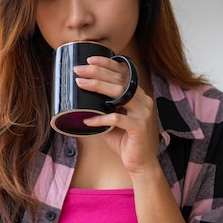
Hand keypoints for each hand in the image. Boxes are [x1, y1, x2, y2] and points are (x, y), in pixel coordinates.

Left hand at [74, 56, 157, 172]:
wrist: (140, 163)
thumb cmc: (125, 141)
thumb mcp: (111, 121)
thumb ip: (101, 108)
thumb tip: (79, 98)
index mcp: (138, 95)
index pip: (124, 73)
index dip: (107, 64)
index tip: (89, 60)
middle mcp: (143, 100)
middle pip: (119, 79)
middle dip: (97, 72)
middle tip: (78, 70)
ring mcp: (143, 113)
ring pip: (120, 94)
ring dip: (98, 87)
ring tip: (80, 84)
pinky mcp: (139, 128)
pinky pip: (117, 119)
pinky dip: (100, 119)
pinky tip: (87, 120)